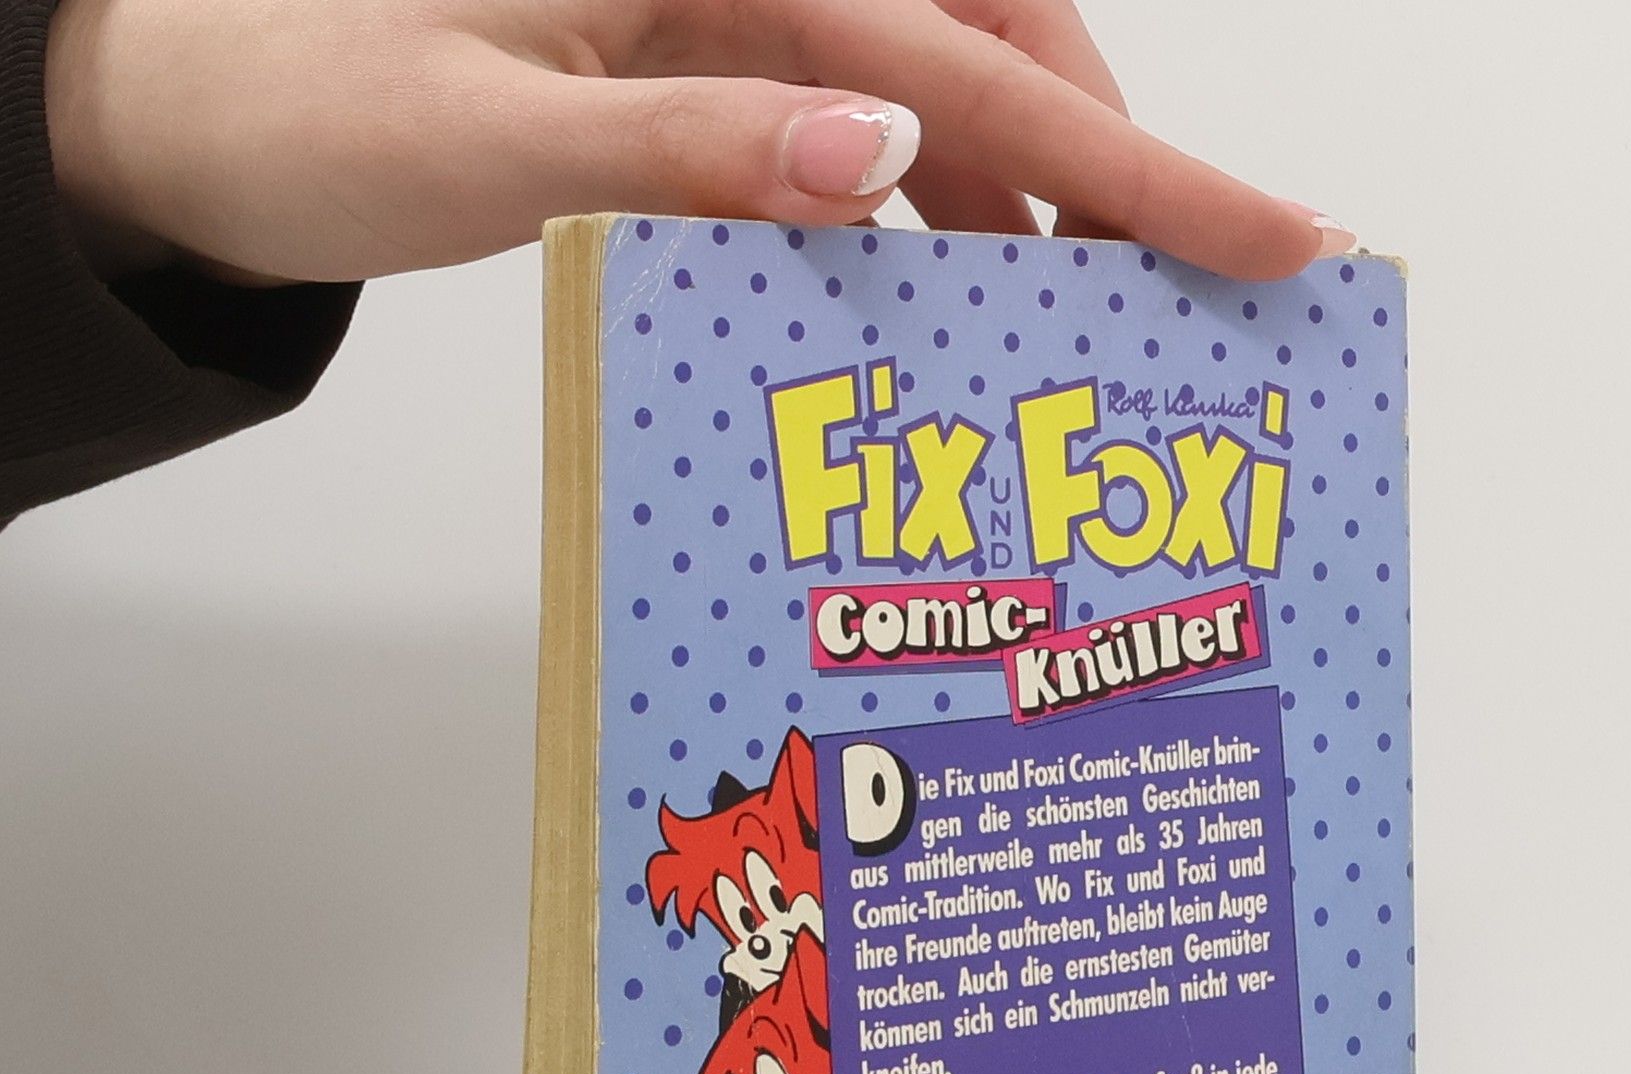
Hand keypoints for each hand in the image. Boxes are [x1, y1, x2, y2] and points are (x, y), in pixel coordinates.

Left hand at [43, 0, 1352, 287]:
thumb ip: (689, 148)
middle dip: (1109, 176)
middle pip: (996, 49)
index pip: (974, 62)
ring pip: (938, 99)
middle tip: (1201, 293)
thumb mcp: (492, 139)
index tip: (1272, 234)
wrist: (199, 114)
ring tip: (1079, 326)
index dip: (1134, 163)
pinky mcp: (705, 75)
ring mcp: (730, 20)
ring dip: (1020, 209)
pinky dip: (925, 219)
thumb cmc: (310, 99)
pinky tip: (947, 299)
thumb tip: (884, 166)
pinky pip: (858, 138)